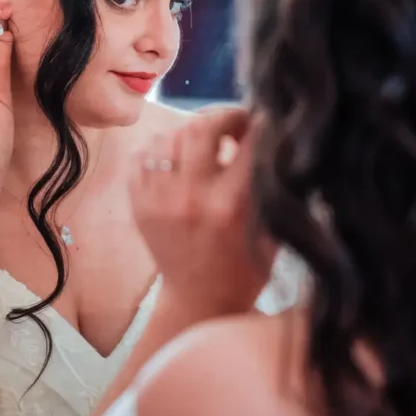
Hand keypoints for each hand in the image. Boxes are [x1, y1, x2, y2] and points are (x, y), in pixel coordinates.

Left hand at [130, 107, 274, 315]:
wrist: (201, 300)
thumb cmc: (247, 264)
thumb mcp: (271, 226)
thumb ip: (270, 181)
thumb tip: (277, 131)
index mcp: (231, 205)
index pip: (249, 140)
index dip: (262, 122)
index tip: (267, 120)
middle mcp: (191, 198)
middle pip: (200, 126)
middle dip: (223, 115)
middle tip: (235, 123)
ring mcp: (158, 201)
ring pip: (168, 136)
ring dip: (192, 131)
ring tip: (208, 141)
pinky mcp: (139, 205)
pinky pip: (143, 155)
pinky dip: (163, 147)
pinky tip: (181, 158)